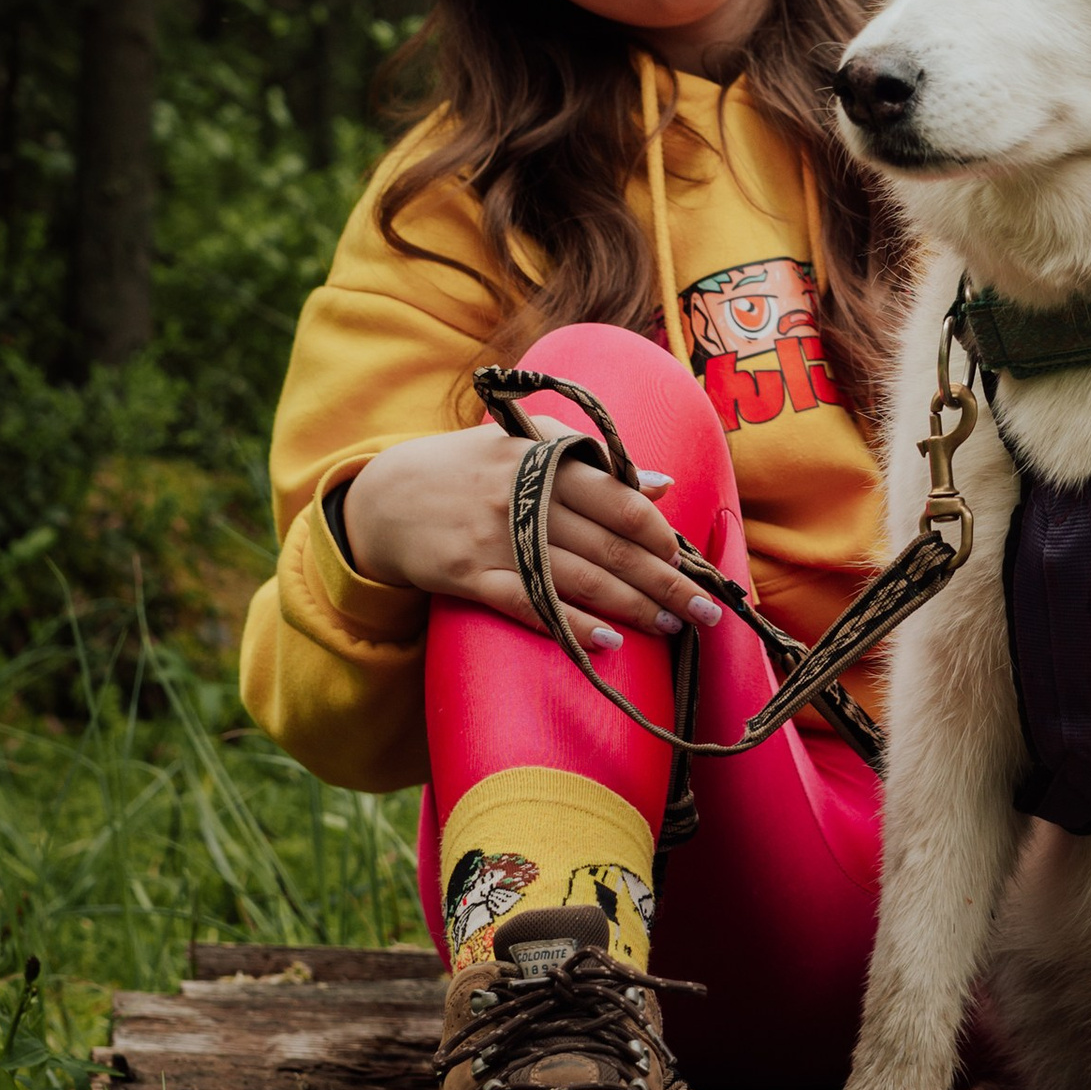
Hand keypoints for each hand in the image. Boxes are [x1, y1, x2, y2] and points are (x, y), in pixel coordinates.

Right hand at [337, 424, 724, 652]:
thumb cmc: (470, 469)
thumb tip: (662, 484)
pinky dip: (569, 625)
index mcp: (544, 460)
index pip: (619, 499)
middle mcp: (525, 498)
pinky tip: (606, 643)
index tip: (688, 559)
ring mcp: (496, 539)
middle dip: (665, 581)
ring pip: (578, 579)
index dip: (659, 534)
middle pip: (610, 547)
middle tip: (706, 611)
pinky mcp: (469, 575)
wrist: (384, 498)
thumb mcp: (526, 445)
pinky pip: (528, 605)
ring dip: (632, 607)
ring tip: (672, 627)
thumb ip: (593, 462)